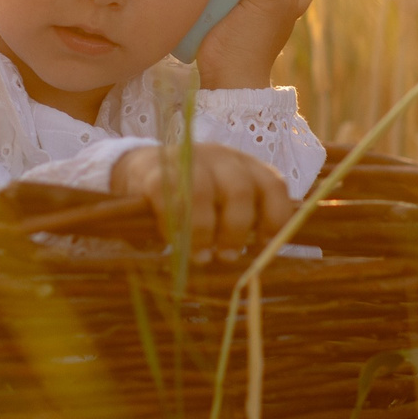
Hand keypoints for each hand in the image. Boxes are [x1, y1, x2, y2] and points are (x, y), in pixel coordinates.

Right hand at [112, 142, 296, 256]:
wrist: (142, 168)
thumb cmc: (194, 195)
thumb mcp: (223, 200)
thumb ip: (242, 221)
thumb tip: (260, 259)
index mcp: (245, 166)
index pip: (273, 184)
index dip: (275, 217)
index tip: (263, 245)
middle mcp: (221, 158)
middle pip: (239, 190)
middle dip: (236, 229)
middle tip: (227, 256)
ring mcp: (188, 161)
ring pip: (202, 194)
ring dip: (204, 232)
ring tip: (202, 258)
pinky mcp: (156, 173)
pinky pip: (169, 200)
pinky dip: (174, 227)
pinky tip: (174, 243)